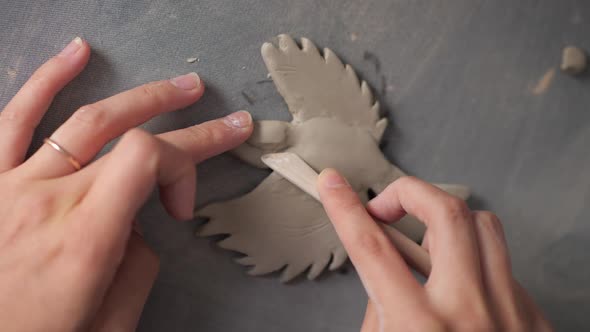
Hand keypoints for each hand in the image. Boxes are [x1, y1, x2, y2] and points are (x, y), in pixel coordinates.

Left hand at [0, 37, 252, 330]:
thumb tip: (139, 225)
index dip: (183, 169)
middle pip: (131, 138)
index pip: (148, 159)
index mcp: (85, 239)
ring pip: (85, 118)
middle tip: (230, 123)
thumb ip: (136, 267)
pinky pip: (15, 118)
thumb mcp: (110, 325)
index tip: (180, 211)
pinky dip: (47, 79)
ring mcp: (13, 185)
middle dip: (192, 129)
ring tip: (182, 86)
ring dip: (144, 97)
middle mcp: (50, 201)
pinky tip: (78, 53)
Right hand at [317, 169, 551, 330]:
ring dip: (446, 220)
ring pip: (485, 226)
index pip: (371, 248)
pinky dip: (474, 262)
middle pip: (445, 214)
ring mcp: (510, 314)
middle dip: (408, 193)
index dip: (345, 208)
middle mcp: (469, 314)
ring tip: (424, 239)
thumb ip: (381, 313)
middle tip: (386, 206)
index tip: (332, 184)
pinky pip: (503, 267)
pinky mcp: (535, 321)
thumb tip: (386, 274)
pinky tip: (459, 284)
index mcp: (419, 328)